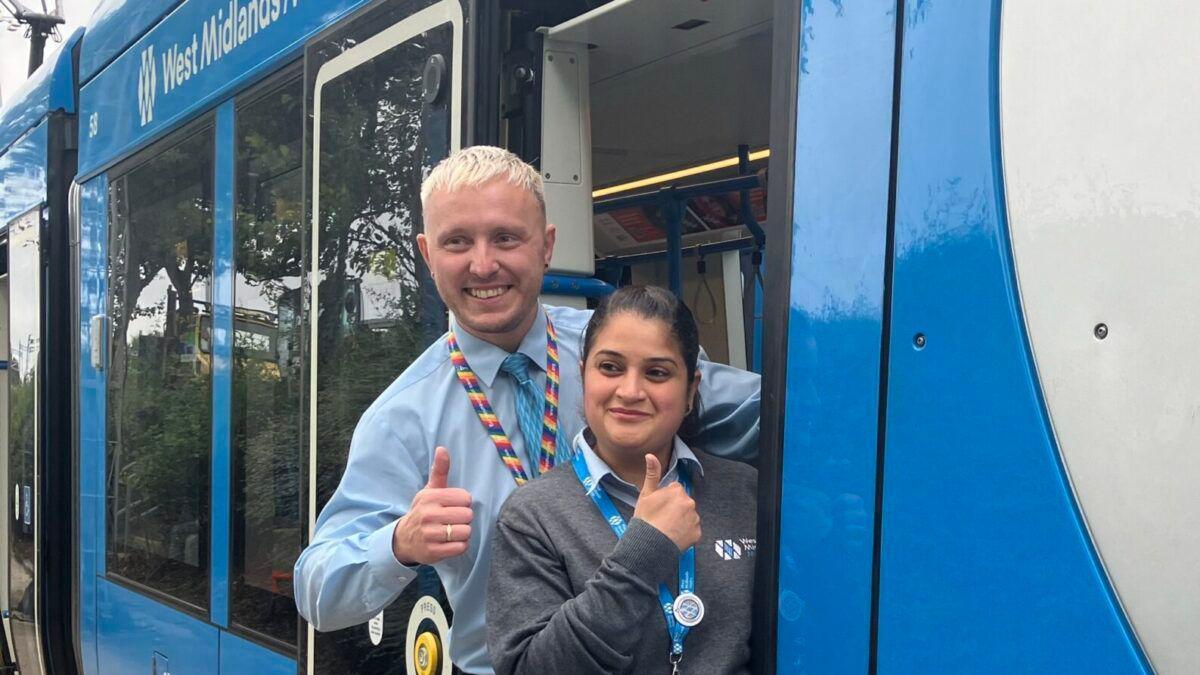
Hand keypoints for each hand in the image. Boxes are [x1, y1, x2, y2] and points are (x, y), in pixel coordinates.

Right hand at [392, 446, 473, 564]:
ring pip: (466, 532)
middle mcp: (428, 515)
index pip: (465, 498)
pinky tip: (450, 543)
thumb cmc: (423, 511)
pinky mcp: (433, 551)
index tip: (453, 506)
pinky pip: (461, 548)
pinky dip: (459, 546)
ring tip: (452, 532)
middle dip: (464, 519)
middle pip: (467, 515)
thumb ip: (440, 471)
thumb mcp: (429, 490)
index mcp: (430, 497)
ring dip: (463, 533)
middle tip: (452, 520)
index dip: (463, 503)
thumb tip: (442, 449)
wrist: (404, 539)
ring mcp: (430, 534)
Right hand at [632, 454, 700, 551]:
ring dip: (681, 520)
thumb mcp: (645, 495)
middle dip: (675, 508)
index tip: (658, 507)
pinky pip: (692, 530)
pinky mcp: (697, 533)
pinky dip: (685, 533)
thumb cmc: (646, 519)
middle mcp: (690, 503)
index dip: (665, 498)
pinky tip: (673, 536)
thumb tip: (650, 455)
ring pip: (688, 516)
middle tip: (662, 519)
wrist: (649, 546)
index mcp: (678, 492)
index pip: (675, 490)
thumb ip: (652, 474)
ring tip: (667, 529)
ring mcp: (694, 519)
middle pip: (683, 502)